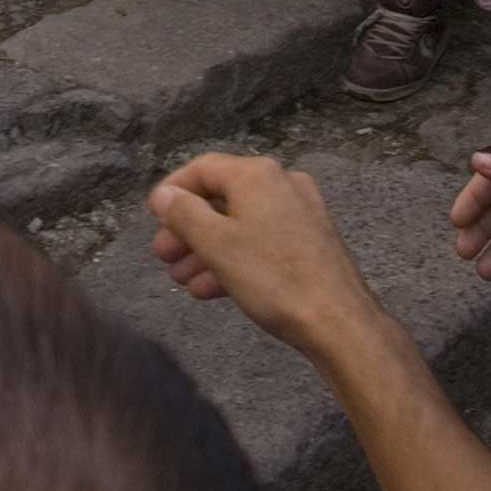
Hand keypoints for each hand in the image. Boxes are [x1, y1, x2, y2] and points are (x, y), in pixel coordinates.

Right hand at [149, 153, 384, 363]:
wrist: (338, 322)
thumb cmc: (273, 278)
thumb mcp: (218, 245)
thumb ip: (184, 215)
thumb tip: (163, 195)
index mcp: (258, 175)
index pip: (202, 168)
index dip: (173, 191)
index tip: (152, 217)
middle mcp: (281, 184)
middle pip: (221, 198)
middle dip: (187, 228)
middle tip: (163, 256)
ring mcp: (299, 213)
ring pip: (241, 224)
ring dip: (207, 249)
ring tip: (181, 279)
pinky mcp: (310, 242)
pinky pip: (262, 241)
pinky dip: (234, 258)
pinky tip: (211, 289)